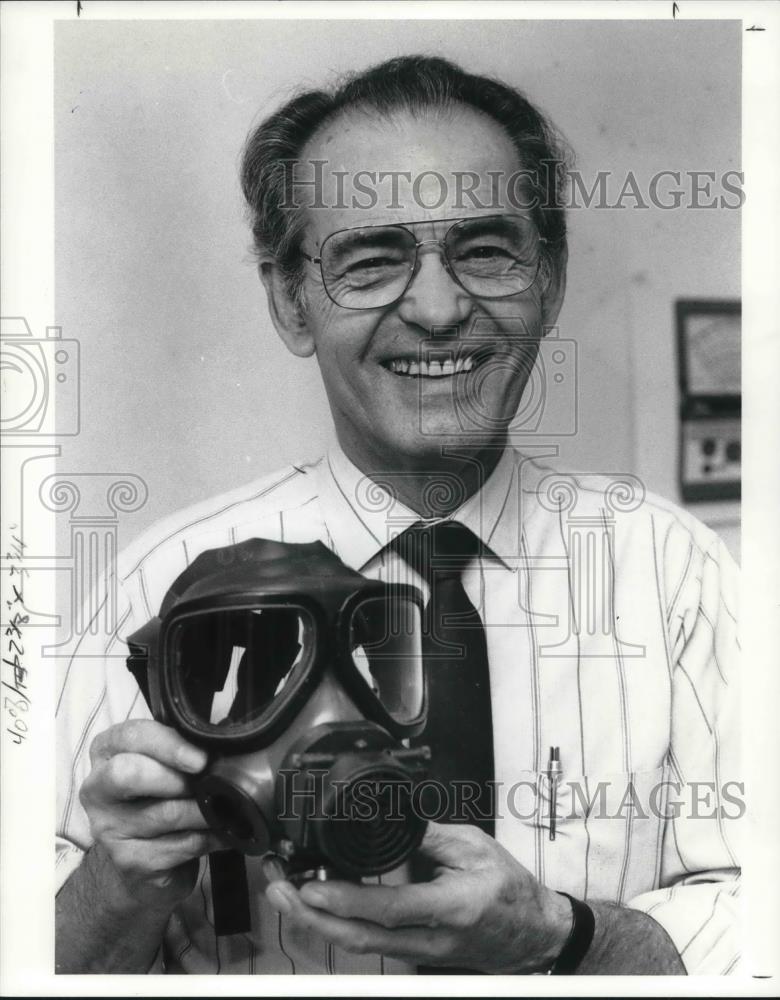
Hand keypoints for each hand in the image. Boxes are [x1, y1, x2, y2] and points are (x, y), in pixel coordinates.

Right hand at [80, 719, 222, 910]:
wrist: (144, 859)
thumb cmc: (160, 796)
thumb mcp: (163, 762)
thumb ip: (178, 746)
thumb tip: (219, 742)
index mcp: (106, 752)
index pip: (131, 736)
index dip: (169, 744)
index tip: (201, 757)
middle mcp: (98, 789)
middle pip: (128, 774)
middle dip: (176, 777)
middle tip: (206, 781)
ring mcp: (109, 828)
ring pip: (164, 814)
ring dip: (203, 810)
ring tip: (224, 806)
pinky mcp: (129, 861)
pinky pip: (180, 845)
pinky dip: (209, 837)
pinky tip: (221, 832)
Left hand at [264, 821, 571, 972]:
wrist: (532, 932)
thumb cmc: (508, 888)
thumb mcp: (474, 846)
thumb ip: (427, 833)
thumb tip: (386, 815)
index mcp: (451, 907)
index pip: (391, 909)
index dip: (347, 900)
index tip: (311, 887)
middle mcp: (432, 939)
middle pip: (363, 938)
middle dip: (313, 918)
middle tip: (279, 892)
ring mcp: (421, 954)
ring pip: (362, 945)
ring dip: (320, 922)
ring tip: (287, 895)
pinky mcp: (415, 955)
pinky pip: (372, 942)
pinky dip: (340, 924)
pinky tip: (320, 906)